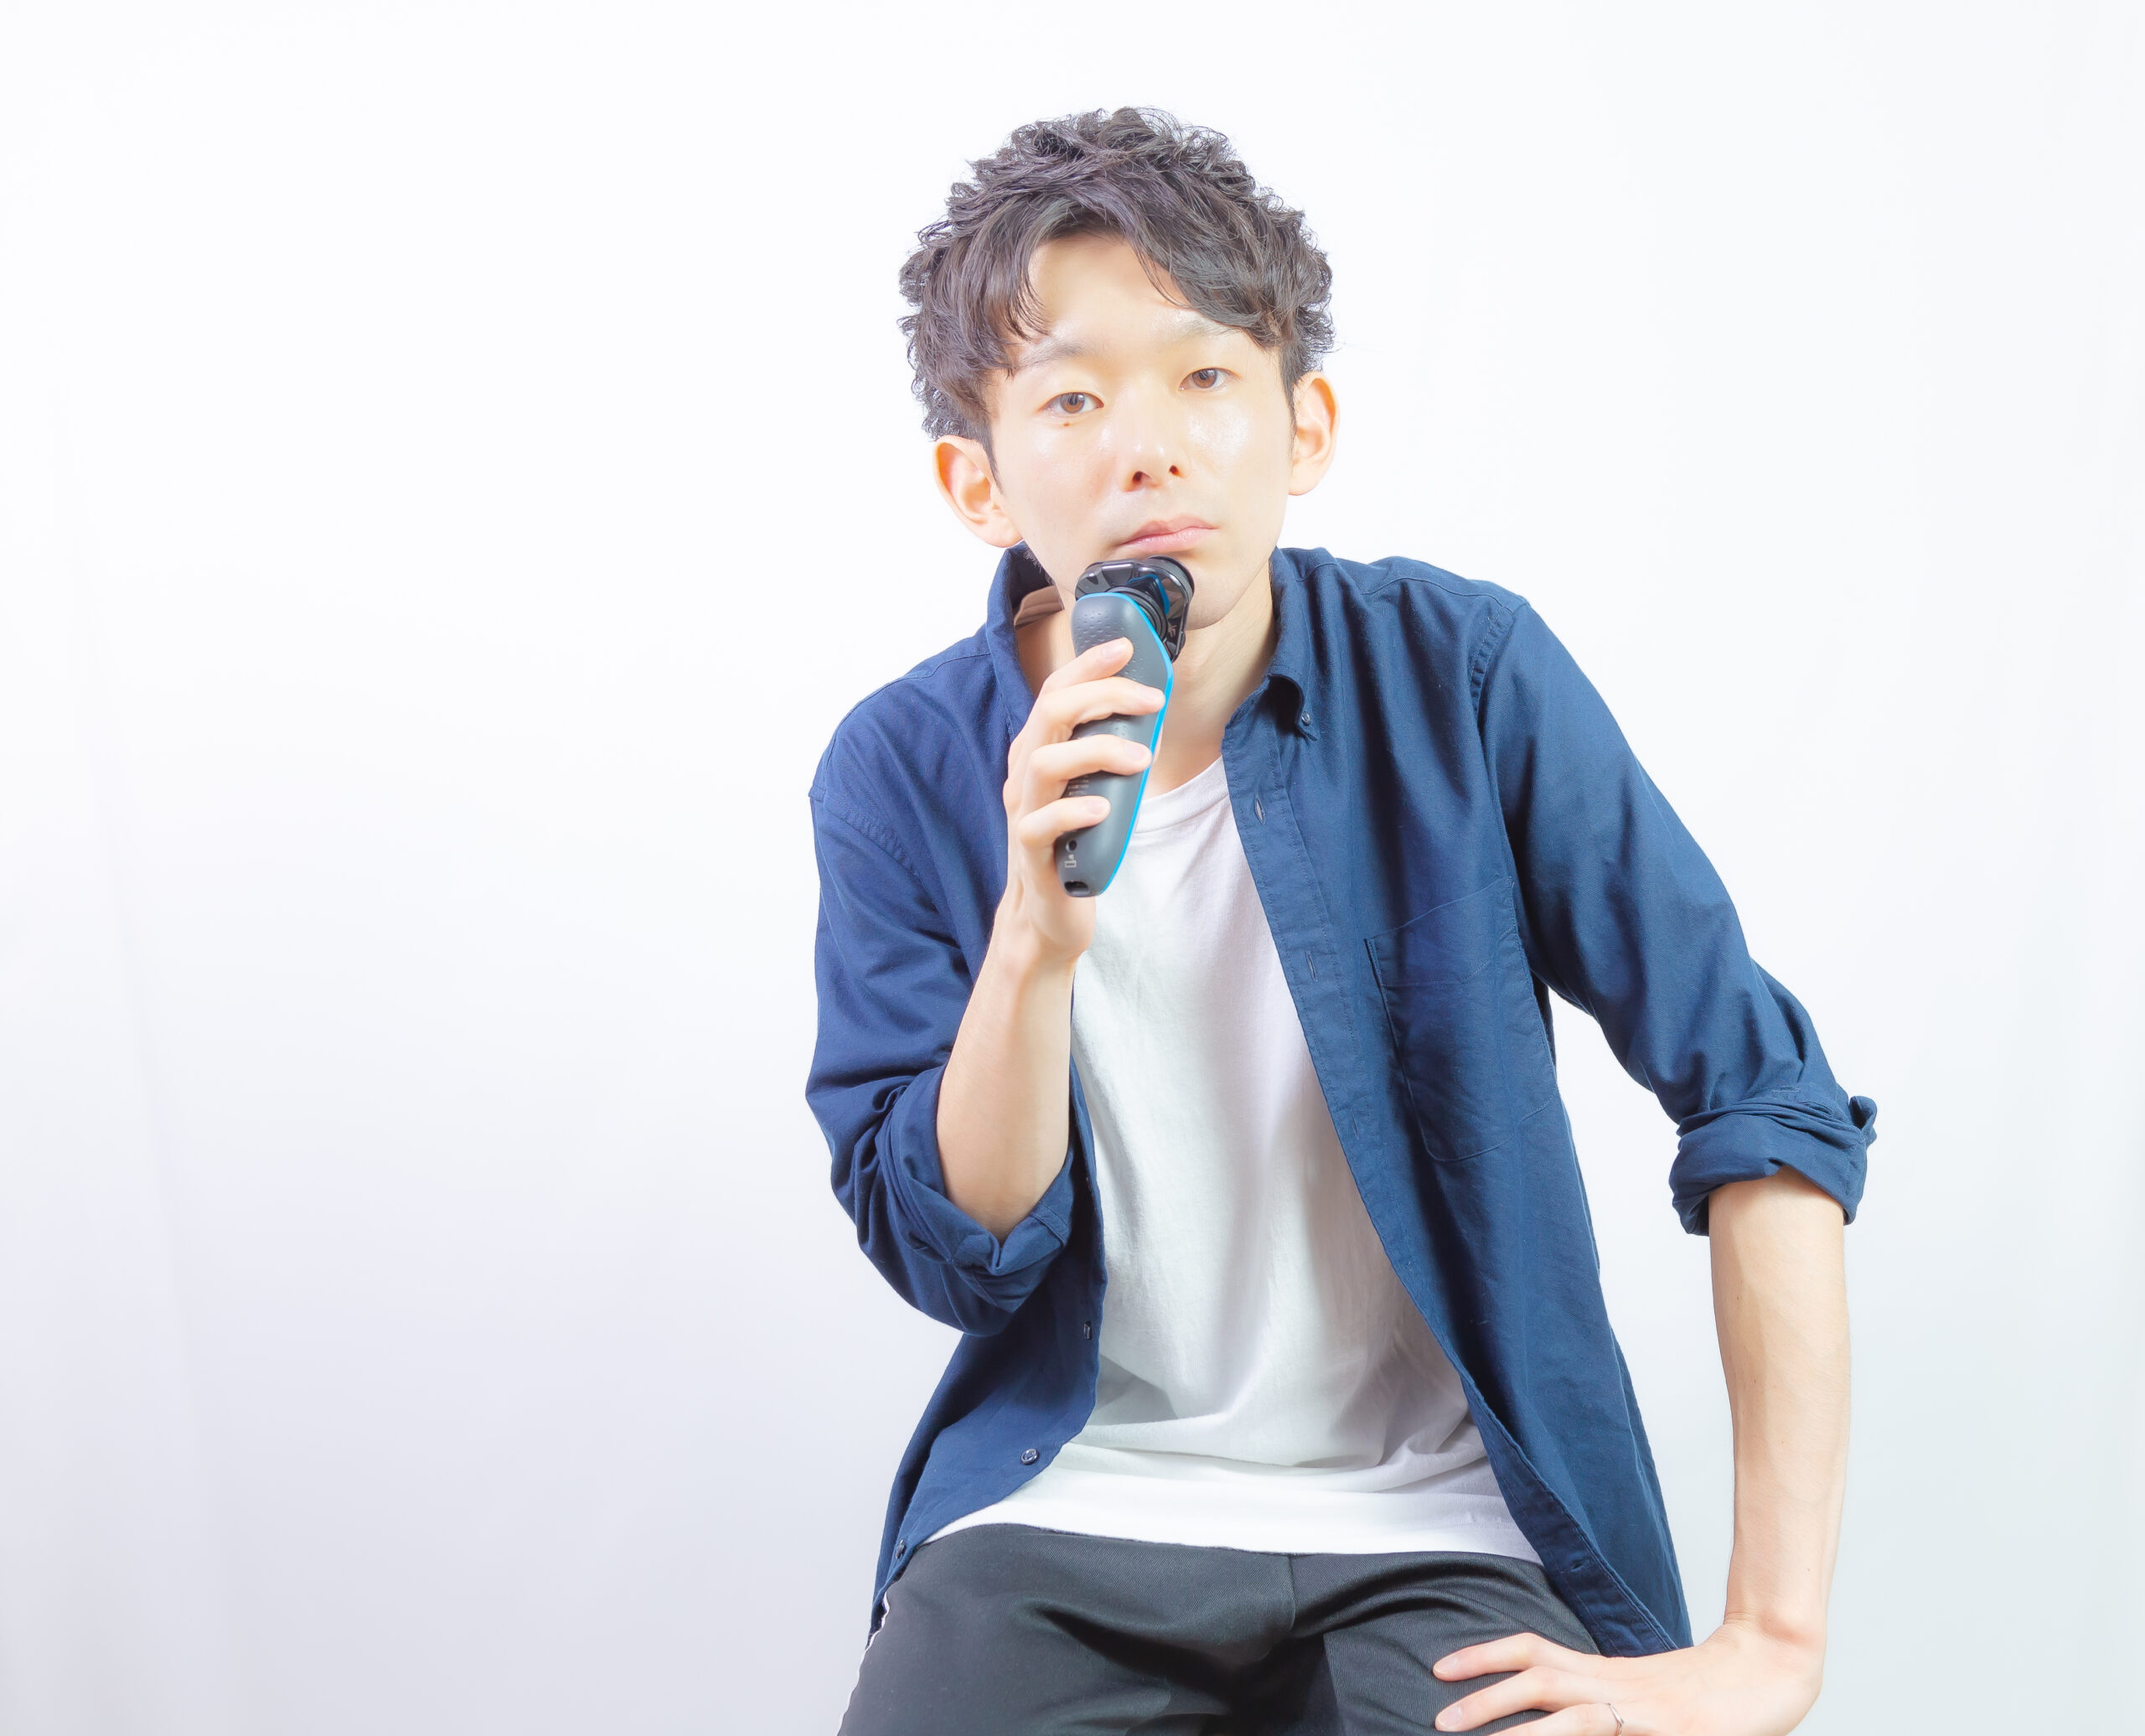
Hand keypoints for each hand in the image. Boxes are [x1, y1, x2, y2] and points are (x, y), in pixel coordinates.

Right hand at [998, 634, 1163, 965]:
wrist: (1047, 913)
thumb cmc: (1075, 841)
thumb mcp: (1093, 784)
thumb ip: (1109, 748)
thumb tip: (1152, 707)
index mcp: (1038, 750)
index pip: (1054, 691)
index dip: (1087, 664)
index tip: (1128, 647)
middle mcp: (1024, 774)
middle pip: (1049, 713)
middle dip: (1103, 696)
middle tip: (1153, 701)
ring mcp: (1023, 812)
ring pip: (1044, 763)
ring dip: (1098, 752)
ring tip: (1142, 759)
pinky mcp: (1031, 852)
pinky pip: (1040, 825)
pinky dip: (1073, 811)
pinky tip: (1104, 807)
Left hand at [1432, 1620, 1824, 1733]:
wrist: (1771, 1669)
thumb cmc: (1704, 1691)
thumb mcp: (1639, 1691)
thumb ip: (1597, 1695)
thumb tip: (1553, 1713)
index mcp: (1603, 1672)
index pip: (1532, 1651)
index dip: (1484, 1656)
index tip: (1440, 1668)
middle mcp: (1615, 1684)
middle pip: (1539, 1678)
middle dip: (1486, 1699)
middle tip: (1441, 1720)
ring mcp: (1644, 1712)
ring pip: (1573, 1716)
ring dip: (1527, 1734)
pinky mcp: (1674, 1734)